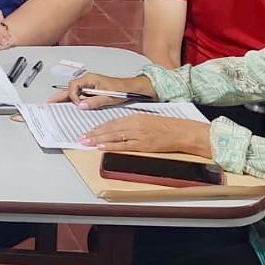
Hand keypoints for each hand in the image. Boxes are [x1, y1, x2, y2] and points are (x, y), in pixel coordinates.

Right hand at [48, 72, 156, 107]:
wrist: (131, 88)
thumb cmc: (122, 89)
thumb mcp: (108, 97)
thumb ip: (94, 101)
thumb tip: (81, 105)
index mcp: (90, 79)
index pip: (74, 86)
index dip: (73, 96)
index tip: (78, 104)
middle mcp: (87, 81)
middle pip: (70, 88)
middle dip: (59, 95)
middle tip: (49, 102)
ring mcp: (89, 85)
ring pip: (73, 91)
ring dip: (64, 97)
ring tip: (54, 104)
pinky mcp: (91, 90)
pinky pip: (78, 94)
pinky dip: (72, 99)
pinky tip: (68, 105)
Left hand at [79, 114, 212, 158]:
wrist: (182, 132)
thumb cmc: (168, 126)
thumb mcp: (148, 119)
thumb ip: (133, 123)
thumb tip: (119, 129)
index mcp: (135, 117)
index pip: (112, 121)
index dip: (99, 126)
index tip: (89, 130)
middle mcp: (134, 124)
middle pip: (109, 128)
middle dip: (94, 133)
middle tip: (81, 137)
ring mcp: (138, 135)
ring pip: (113, 137)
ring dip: (98, 140)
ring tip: (86, 142)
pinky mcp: (142, 145)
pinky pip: (123, 146)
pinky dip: (111, 147)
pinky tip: (101, 148)